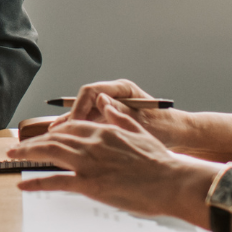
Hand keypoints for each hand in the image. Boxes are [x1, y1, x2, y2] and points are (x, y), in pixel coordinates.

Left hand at [9, 113, 192, 217]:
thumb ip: (119, 117)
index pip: (71, 127)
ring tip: (12, 157)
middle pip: (55, 138)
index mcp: (105, 130)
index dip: (53, 132)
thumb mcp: (139, 133)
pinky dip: (35, 181)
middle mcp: (93, 142)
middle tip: (17, 146)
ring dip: (26, 154)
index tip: (42, 137)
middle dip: (33, 141)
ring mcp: (89, 163)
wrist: (173, 182)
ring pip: (49, 153)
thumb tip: (105, 102)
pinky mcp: (89, 184)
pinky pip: (54, 180)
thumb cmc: (161, 163)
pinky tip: (22, 184)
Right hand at [61, 79, 183, 144]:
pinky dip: (80, 133)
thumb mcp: (142, 120)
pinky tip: (67, 142)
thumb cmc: (164, 126)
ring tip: (53, 137)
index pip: (91, 91)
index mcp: (122, 89)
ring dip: (71, 126)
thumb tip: (100, 100)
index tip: (73, 124)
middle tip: (55, 132)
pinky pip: (91, 124)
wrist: (178, 136)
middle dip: (70, 117)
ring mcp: (112, 108)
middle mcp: (114, 96)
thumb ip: (120, 111)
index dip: (79, 107)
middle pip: (84, 102)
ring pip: (85, 114)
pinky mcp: (111, 120)